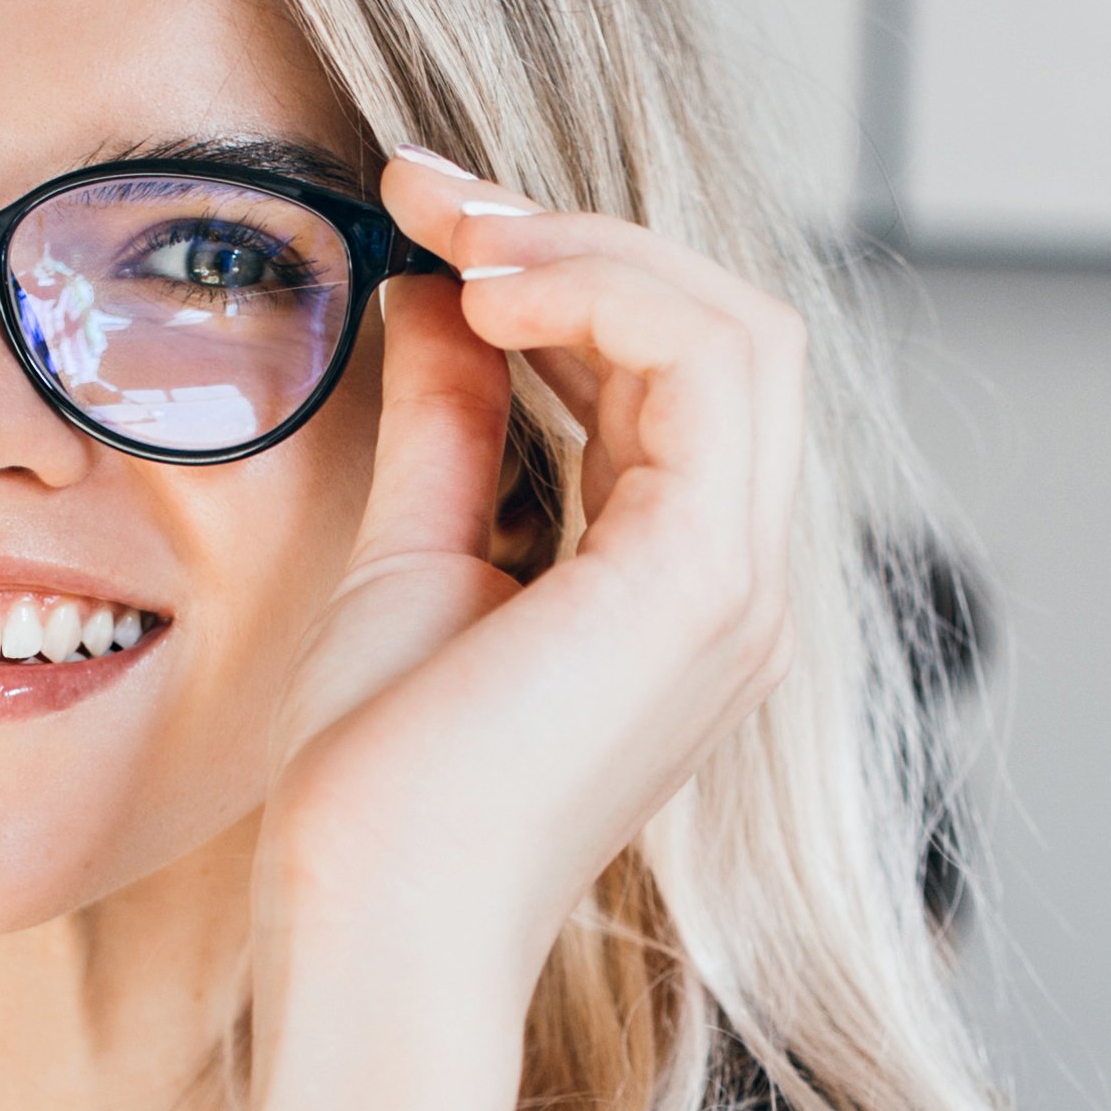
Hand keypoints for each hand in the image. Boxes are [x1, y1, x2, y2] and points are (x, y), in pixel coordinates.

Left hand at [258, 150, 805, 1011]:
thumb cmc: (380, 787)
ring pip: (738, 326)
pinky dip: (607, 295)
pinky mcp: (703, 576)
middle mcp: (736, 583)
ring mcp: (737, 583)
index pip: (672, 373)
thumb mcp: (412, 554)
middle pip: (728, 328)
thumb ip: (452, 424)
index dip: (560, 270)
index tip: (422, 213)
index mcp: (677, 586)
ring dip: (593, 250)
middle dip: (580, 236)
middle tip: (432, 195)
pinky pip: (710, 362)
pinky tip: (494, 293)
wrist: (372, 915)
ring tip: (460, 234)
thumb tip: (439, 292)